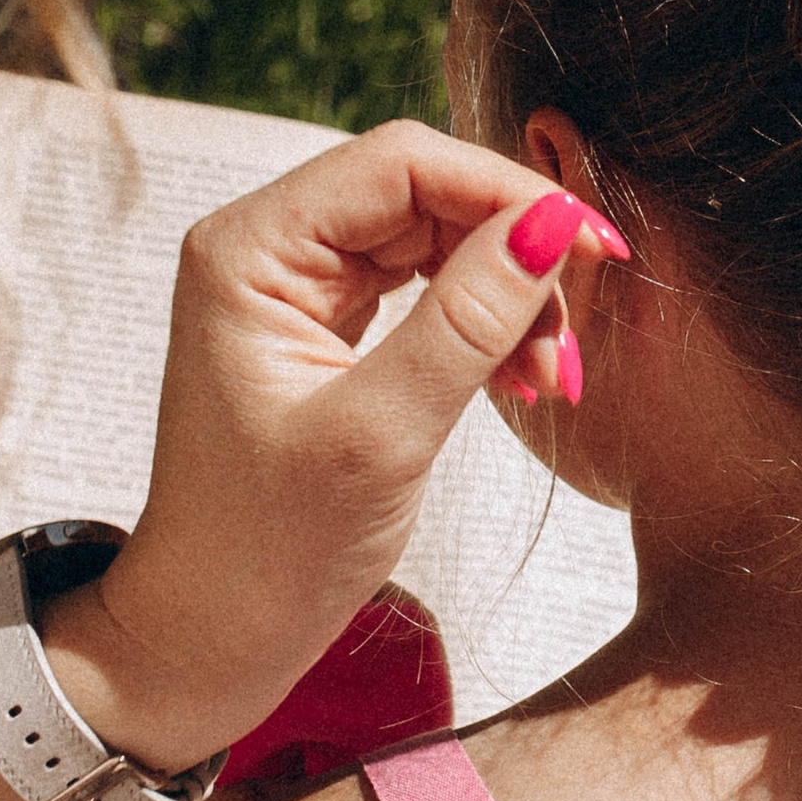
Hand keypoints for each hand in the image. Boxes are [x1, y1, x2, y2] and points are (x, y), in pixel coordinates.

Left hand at [42, 123, 624, 767]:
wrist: (211, 636)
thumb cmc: (266, 551)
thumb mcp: (382, 434)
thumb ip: (467, 321)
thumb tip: (551, 224)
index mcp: (250, 250)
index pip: (402, 164)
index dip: (506, 192)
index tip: (590, 247)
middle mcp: (267, 250)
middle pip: (424, 195)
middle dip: (512, 254)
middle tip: (570, 341)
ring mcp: (294, 288)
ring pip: (435, 242)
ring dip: (506, 297)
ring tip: (548, 381)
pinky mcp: (324, 329)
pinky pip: (423, 291)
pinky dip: (481, 327)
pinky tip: (518, 380)